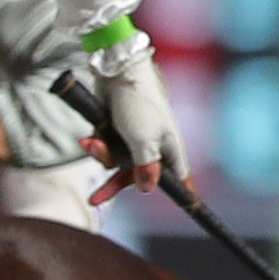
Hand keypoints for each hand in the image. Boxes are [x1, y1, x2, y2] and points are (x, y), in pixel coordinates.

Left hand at [79, 43, 187, 201]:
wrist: (116, 74)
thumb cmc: (136, 106)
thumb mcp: (143, 143)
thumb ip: (146, 168)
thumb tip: (148, 188)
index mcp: (169, 147)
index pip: (179, 176)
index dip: (183, 191)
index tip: (191, 205)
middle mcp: (153, 144)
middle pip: (137, 175)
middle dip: (114, 185)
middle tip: (94, 200)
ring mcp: (133, 137)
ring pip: (115, 161)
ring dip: (101, 154)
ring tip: (91, 144)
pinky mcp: (116, 129)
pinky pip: (104, 147)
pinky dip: (96, 144)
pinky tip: (87, 138)